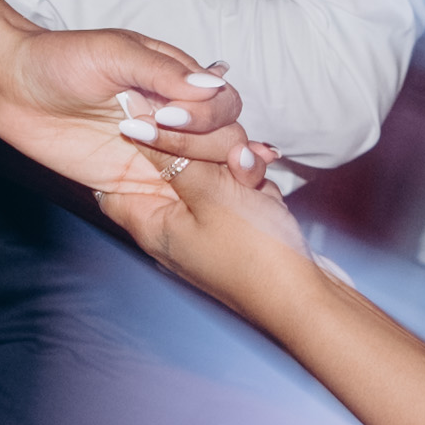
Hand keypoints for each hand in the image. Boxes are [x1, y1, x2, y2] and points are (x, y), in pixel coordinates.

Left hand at [0, 21, 256, 199]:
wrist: (12, 86)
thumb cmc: (61, 59)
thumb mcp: (114, 53)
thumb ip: (163, 71)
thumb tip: (211, 85)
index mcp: (177, 81)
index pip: (223, 103)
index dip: (210, 116)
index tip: (172, 117)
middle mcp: (174, 117)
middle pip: (224, 140)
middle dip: (212, 149)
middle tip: (172, 148)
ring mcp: (158, 150)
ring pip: (206, 172)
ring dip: (208, 181)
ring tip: (185, 180)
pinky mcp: (134, 179)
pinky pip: (171, 197)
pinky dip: (185, 206)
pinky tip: (185, 211)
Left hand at [93, 135, 323, 317]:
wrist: (306, 303)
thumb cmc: (255, 257)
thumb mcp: (211, 195)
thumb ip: (174, 154)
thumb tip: (136, 125)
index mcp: (151, 223)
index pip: (117, 178)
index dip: (133, 145)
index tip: (155, 121)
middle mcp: (172, 227)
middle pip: (170, 168)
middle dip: (203, 152)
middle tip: (229, 159)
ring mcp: (206, 229)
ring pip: (210, 174)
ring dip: (236, 168)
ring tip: (252, 179)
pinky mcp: (236, 230)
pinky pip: (236, 192)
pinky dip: (253, 187)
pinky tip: (266, 196)